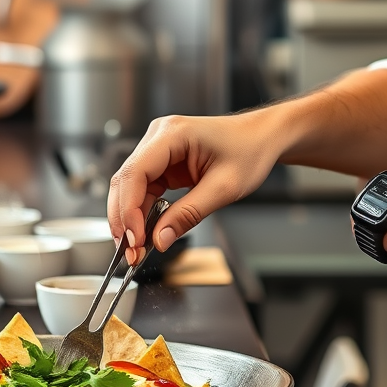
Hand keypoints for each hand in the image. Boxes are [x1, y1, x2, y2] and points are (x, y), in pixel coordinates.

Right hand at [108, 110, 284, 263]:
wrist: (262, 137)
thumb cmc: (250, 150)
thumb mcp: (224, 188)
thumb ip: (189, 214)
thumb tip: (159, 240)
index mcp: (172, 134)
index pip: (135, 172)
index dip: (128, 209)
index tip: (133, 239)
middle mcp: (159, 136)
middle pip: (126, 180)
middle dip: (124, 219)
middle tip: (131, 253)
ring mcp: (159, 148)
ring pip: (131, 187)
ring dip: (131, 219)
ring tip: (138, 249)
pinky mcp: (163, 162)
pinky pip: (144, 189)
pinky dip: (143, 212)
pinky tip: (146, 233)